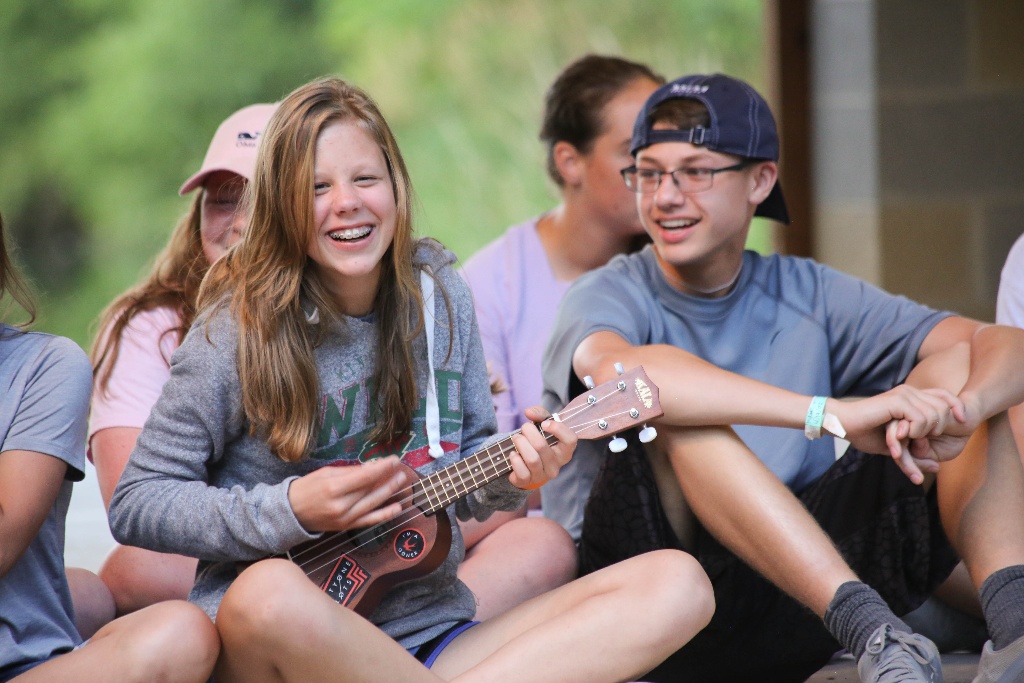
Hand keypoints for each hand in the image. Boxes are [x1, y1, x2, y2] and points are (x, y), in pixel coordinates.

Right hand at [287, 456, 416, 532]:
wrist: (292, 513)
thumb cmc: (307, 488)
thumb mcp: (326, 473)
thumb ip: (350, 472)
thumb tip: (371, 467)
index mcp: (333, 488)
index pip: (365, 477)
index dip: (382, 468)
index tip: (394, 459)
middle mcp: (341, 506)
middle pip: (370, 490)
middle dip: (388, 478)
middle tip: (401, 468)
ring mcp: (345, 519)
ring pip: (373, 504)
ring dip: (390, 492)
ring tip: (402, 481)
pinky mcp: (347, 527)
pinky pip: (370, 521)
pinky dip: (385, 515)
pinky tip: (398, 507)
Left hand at [506, 405, 577, 489]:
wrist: (526, 464)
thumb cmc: (538, 440)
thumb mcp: (542, 424)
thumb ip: (539, 414)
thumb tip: (529, 412)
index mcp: (565, 450)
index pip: (570, 440)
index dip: (557, 428)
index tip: (544, 424)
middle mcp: (556, 465)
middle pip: (542, 446)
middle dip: (529, 432)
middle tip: (524, 427)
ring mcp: (543, 475)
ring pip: (532, 459)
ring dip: (520, 444)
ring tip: (516, 438)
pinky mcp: (528, 482)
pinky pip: (522, 472)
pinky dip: (515, 459)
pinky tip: (513, 454)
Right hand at [831, 386, 966, 483]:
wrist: (843, 425)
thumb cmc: (864, 434)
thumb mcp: (896, 447)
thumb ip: (916, 454)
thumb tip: (936, 467)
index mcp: (911, 398)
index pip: (944, 396)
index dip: (956, 408)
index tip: (963, 424)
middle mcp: (909, 392)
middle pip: (943, 407)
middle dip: (938, 431)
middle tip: (917, 448)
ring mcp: (904, 395)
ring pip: (934, 415)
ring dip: (923, 435)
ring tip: (905, 445)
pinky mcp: (897, 401)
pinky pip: (921, 418)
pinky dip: (915, 432)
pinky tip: (901, 437)